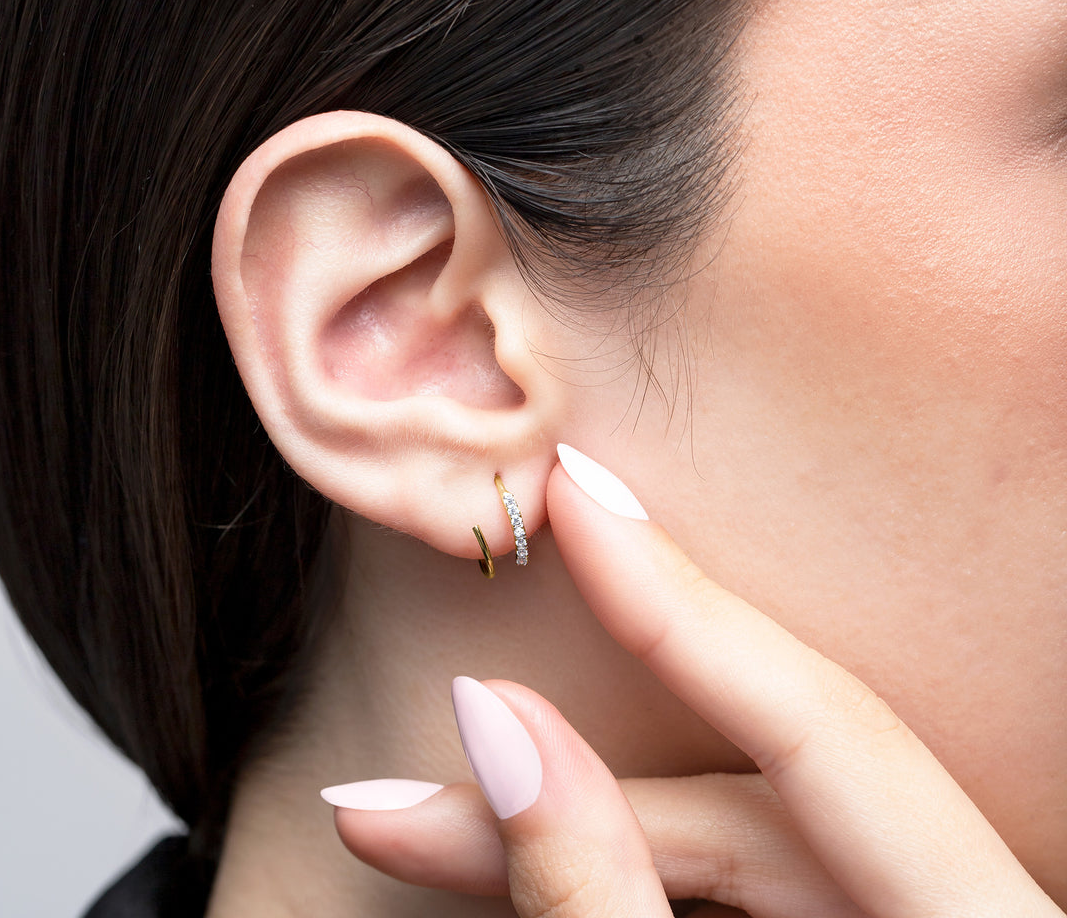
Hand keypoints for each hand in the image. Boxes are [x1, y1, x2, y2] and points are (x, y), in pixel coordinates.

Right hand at [326, 447, 1062, 916]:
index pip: (815, 720)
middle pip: (748, 803)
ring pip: (740, 845)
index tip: (576, 494)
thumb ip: (603, 901)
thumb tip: (497, 726)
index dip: (675, 593)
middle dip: (552, 783)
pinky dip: (637, 875)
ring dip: (575, 828)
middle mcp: (975, 914)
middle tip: (393, 787)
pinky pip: (753, 891)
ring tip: (425, 831)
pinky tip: (549, 859)